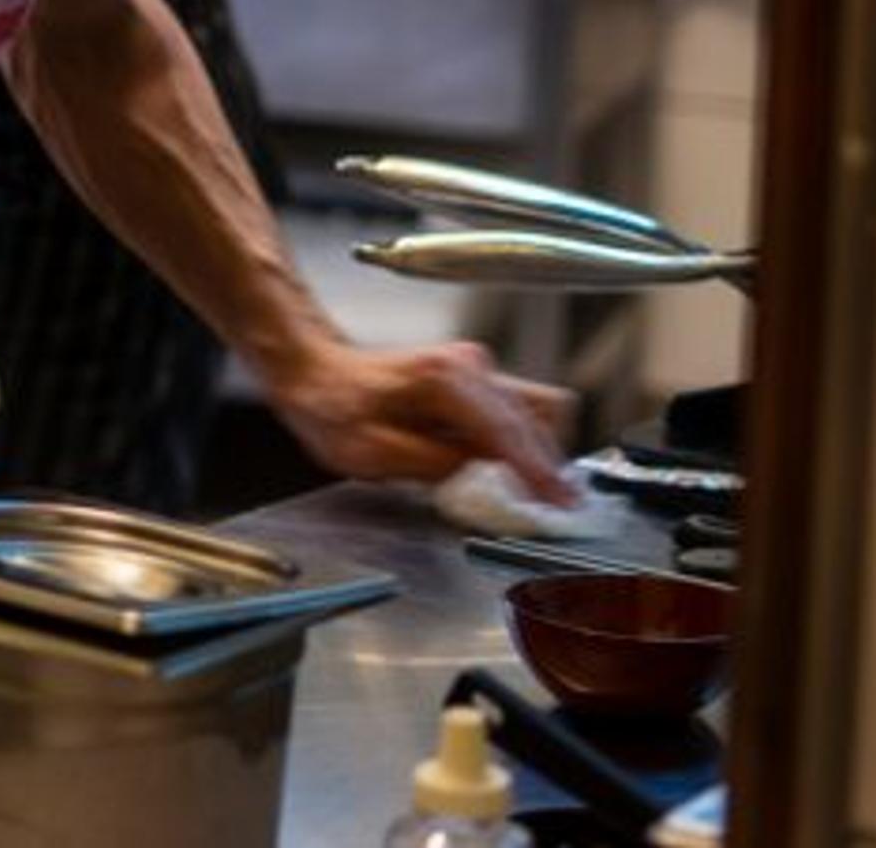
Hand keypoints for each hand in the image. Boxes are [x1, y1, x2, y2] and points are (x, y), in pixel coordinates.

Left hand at [258, 335, 576, 498]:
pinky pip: (514, 416)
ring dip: (532, 455)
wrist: (314, 370)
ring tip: (520, 494)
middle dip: (543, 466)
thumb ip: (439, 466)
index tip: (560, 506)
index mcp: (447, 381)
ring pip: (534, 415)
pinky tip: (498, 472)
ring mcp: (476, 370)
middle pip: (538, 420)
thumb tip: (487, 482)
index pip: (511, 434)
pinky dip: (516, 445)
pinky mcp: (475, 381)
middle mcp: (470, 367)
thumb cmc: (333, 407)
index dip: (539, 475)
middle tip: (542, 508)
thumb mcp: (376, 454)